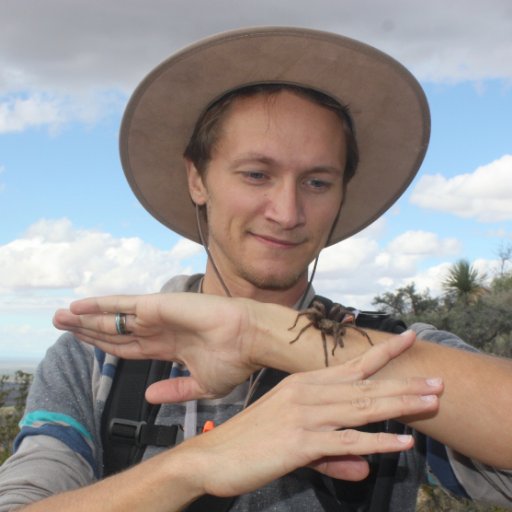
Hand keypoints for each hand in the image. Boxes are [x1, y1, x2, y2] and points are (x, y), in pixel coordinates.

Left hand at [53, 293, 259, 399]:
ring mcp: (158, 316)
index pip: (128, 348)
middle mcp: (159, 330)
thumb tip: (150, 397)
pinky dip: (100, 304)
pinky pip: (122, 305)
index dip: (105, 346)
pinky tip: (79, 306)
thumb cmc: (234, 360)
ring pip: (113, 317)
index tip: (85, 345)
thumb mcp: (201, 385)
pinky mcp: (158, 305)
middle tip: (61, 326)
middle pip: (115, 331)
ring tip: (60, 317)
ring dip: (86, 318)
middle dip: (88, 331)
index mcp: (169, 348)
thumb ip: (174, 390)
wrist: (249, 340)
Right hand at [177, 334, 442, 496]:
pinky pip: (347, 441)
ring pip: (361, 408)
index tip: (408, 338)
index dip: (382, 353)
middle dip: (404, 383)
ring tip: (432, 402)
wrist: (214, 456)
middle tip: (438, 380)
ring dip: (400, 406)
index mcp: (304, 384)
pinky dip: (378, 442)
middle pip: (364, 386)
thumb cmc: (252, 442)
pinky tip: (403, 443)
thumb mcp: (295, 440)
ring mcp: (305, 416)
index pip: (351, 365)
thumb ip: (333, 452)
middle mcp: (307, 393)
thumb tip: (365, 465)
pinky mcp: (301, 442)